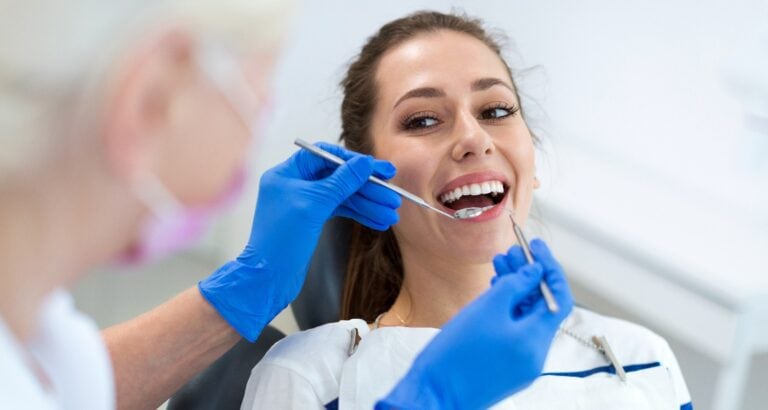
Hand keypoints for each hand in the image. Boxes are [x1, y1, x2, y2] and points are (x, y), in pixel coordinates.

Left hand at [200, 142, 400, 340]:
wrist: (268, 278)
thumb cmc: (282, 239)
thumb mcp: (315, 204)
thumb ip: (342, 181)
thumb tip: (364, 163)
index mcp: (287, 173)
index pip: (326, 156)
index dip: (355, 161)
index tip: (379, 169)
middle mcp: (295, 184)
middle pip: (338, 177)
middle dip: (367, 188)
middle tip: (392, 196)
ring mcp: (303, 203)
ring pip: (342, 197)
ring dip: (367, 204)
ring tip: (391, 214)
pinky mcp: (311, 221)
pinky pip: (339, 211)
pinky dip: (358, 215)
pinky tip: (378, 222)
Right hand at [377, 239, 572, 409]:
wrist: (434, 393)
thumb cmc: (456, 355)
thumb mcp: (486, 309)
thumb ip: (515, 286)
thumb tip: (535, 272)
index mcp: (535, 340)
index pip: (557, 297)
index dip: (549, 268)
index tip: (537, 247)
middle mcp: (534, 353)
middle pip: (540, 306)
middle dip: (528, 276)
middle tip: (512, 252)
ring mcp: (520, 362)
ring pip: (525, 317)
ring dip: (515, 290)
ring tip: (499, 264)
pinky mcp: (505, 366)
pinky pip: (513, 331)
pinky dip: (507, 309)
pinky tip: (493, 290)